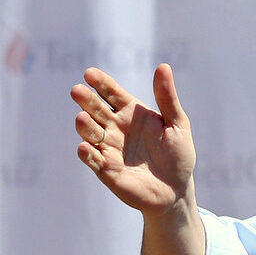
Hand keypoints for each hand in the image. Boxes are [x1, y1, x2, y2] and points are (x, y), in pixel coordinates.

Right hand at [72, 64, 196, 222]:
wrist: (176, 188)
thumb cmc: (178, 153)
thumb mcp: (177, 123)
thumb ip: (167, 97)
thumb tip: (163, 66)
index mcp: (130, 112)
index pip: (111, 93)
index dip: (100, 83)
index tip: (89, 74)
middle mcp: (115, 128)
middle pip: (96, 110)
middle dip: (86, 101)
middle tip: (77, 91)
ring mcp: (109, 148)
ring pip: (90, 133)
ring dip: (84, 126)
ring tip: (81, 117)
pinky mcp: (107, 170)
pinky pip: (93, 160)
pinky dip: (87, 154)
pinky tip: (84, 147)